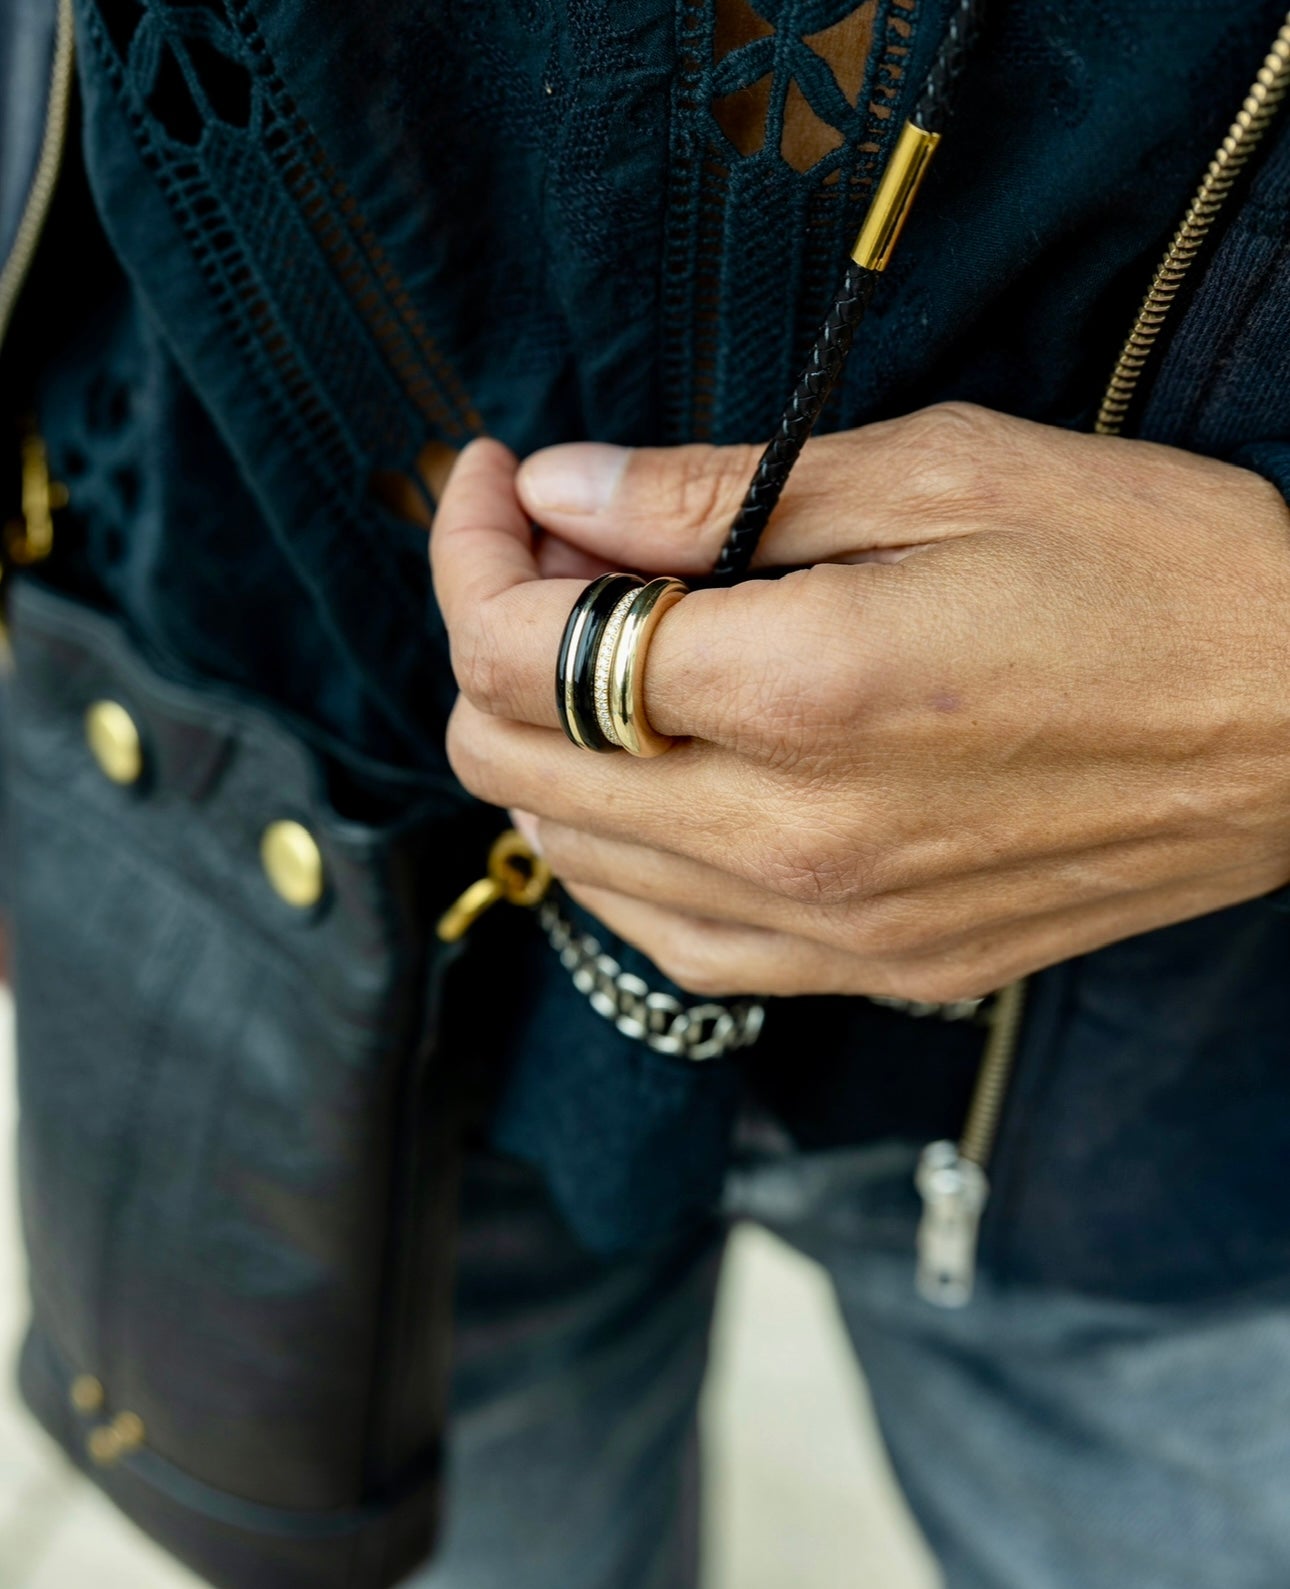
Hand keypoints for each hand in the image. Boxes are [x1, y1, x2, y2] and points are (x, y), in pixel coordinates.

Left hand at [430, 405, 1289, 1002]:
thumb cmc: (1153, 572)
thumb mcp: (939, 474)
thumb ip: (716, 494)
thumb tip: (564, 489)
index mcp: (801, 695)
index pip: (521, 650)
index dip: (473, 550)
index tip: (502, 482)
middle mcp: (793, 841)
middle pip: (517, 763)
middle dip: (491, 636)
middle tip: (555, 552)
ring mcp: (831, 929)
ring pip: (575, 864)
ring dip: (544, 746)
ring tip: (602, 651)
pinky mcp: (874, 968)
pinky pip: (672, 942)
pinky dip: (618, 853)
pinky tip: (656, 782)